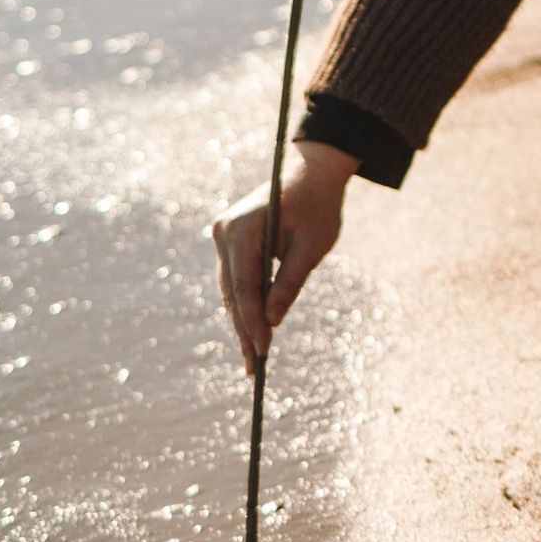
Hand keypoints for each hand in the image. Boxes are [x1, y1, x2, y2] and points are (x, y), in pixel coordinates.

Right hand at [211, 140, 356, 370]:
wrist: (310, 173)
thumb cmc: (317, 206)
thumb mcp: (312, 246)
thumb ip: (290, 282)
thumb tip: (272, 321)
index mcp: (243, 228)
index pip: (244, 286)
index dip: (252, 322)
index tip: (263, 352)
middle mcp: (224, 231)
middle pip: (232, 292)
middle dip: (244, 330)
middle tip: (254, 368)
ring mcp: (223, 235)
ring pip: (230, 289)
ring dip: (242, 321)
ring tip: (253, 358)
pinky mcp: (229, 240)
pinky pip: (235, 279)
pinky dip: (244, 304)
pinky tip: (253, 332)